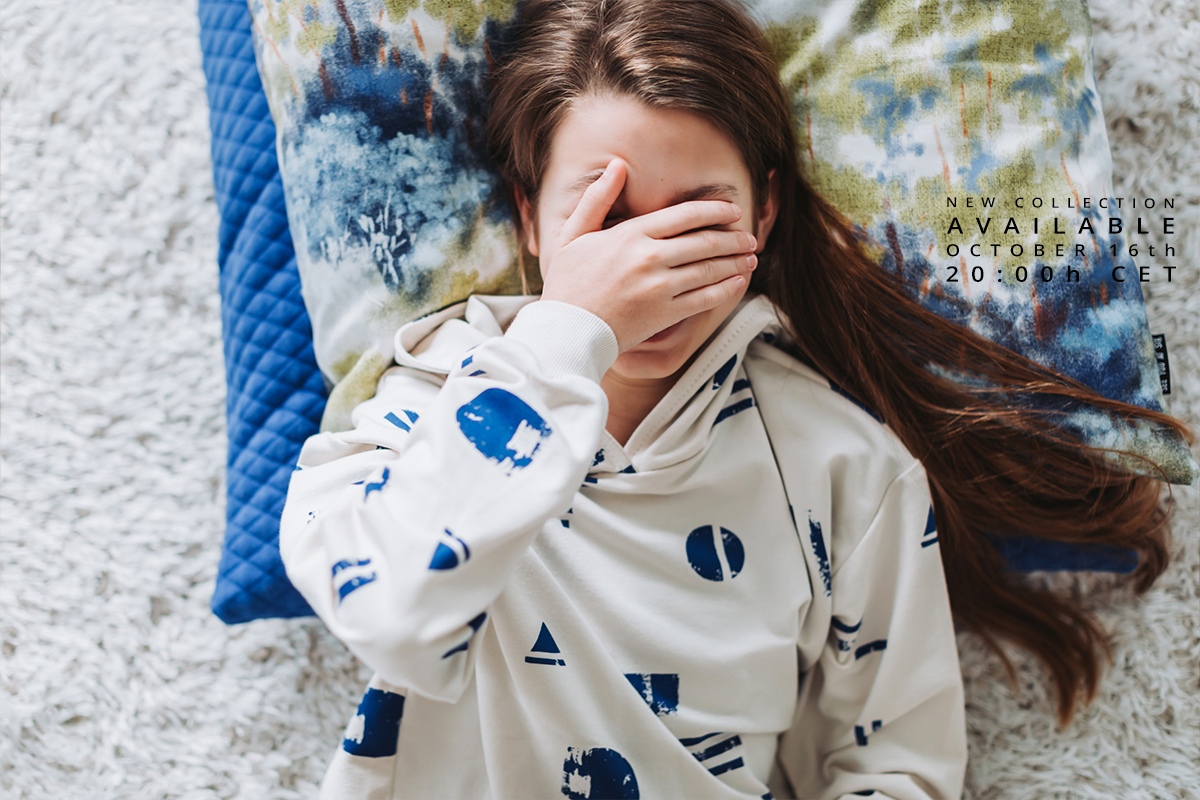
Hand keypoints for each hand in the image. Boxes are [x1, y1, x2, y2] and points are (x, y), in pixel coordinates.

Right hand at [537, 158, 757, 351]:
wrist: (567, 331)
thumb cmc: (567, 284)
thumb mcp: (573, 234)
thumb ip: (596, 199)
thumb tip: (617, 165)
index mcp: (630, 235)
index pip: (684, 215)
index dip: (714, 210)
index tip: (732, 210)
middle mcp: (649, 258)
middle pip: (703, 241)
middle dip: (732, 238)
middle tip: (748, 237)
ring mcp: (659, 287)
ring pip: (709, 269)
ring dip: (735, 262)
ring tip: (751, 258)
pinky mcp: (664, 313)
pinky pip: (704, 298)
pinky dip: (725, 289)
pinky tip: (738, 282)